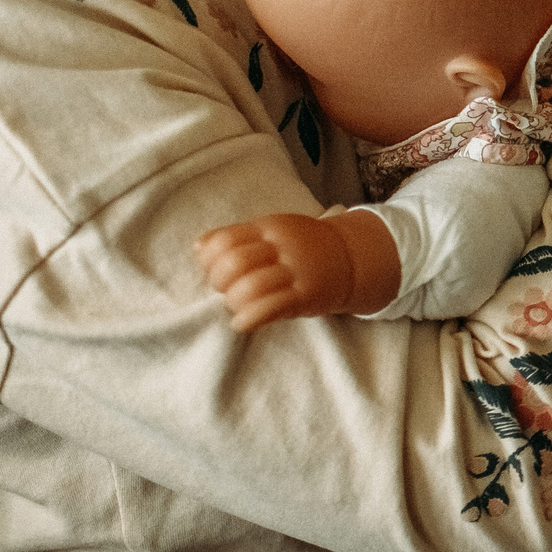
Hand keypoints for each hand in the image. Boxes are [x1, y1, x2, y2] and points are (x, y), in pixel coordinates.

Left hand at [194, 210, 402, 329]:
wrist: (353, 259)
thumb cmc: (304, 248)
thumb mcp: (273, 231)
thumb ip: (236, 237)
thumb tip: (198, 247)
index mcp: (269, 228)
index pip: (224, 240)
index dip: (209, 260)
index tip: (215, 271)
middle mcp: (282, 247)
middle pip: (234, 263)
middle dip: (220, 282)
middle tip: (227, 290)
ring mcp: (296, 272)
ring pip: (250, 288)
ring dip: (234, 302)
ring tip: (238, 307)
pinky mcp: (306, 297)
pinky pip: (269, 309)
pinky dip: (248, 319)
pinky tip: (242, 324)